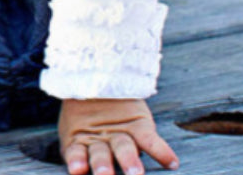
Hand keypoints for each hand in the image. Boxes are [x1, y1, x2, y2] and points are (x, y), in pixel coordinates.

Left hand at [59, 98, 179, 174]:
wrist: (98, 77)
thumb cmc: (83, 113)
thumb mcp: (72, 128)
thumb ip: (76, 152)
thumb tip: (71, 172)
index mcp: (80, 141)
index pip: (76, 155)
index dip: (76, 162)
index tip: (77, 170)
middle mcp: (100, 140)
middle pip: (100, 154)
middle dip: (103, 166)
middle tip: (105, 174)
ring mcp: (119, 132)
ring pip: (124, 148)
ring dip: (128, 160)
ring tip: (135, 172)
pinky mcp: (138, 123)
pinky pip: (150, 138)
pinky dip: (161, 151)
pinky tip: (171, 163)